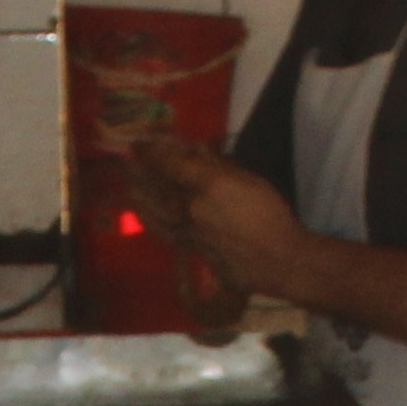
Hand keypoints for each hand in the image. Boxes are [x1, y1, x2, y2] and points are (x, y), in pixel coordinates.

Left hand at [126, 134, 302, 305]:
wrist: (279, 261)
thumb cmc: (273, 216)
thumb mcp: (251, 182)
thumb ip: (221, 167)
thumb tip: (197, 153)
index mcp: (210, 187)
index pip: (173, 164)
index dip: (153, 152)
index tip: (140, 144)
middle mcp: (193, 210)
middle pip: (157, 189)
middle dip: (140, 174)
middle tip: (127, 163)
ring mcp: (190, 234)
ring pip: (156, 214)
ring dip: (140, 200)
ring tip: (129, 190)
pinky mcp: (193, 252)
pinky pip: (167, 234)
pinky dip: (154, 222)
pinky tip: (149, 217)